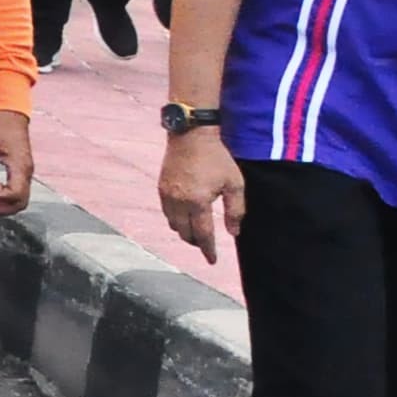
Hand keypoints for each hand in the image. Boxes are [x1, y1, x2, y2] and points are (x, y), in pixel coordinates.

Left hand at [0, 108, 35, 216]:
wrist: (9, 115)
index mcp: (20, 167)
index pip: (16, 194)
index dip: (1, 197)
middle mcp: (26, 173)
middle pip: (21, 203)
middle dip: (1, 208)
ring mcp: (25, 173)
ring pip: (20, 199)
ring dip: (2, 204)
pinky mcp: (21, 171)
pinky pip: (17, 191)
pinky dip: (4, 197)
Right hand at [158, 126, 243, 262]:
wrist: (190, 135)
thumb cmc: (217, 158)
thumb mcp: (234, 183)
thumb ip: (235, 210)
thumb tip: (233, 233)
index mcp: (198, 202)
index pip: (203, 234)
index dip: (208, 250)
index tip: (212, 261)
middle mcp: (179, 201)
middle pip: (184, 233)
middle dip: (195, 242)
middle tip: (206, 245)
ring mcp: (167, 195)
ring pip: (173, 224)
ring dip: (184, 231)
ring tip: (195, 231)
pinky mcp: (161, 187)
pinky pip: (166, 212)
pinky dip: (175, 219)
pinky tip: (185, 216)